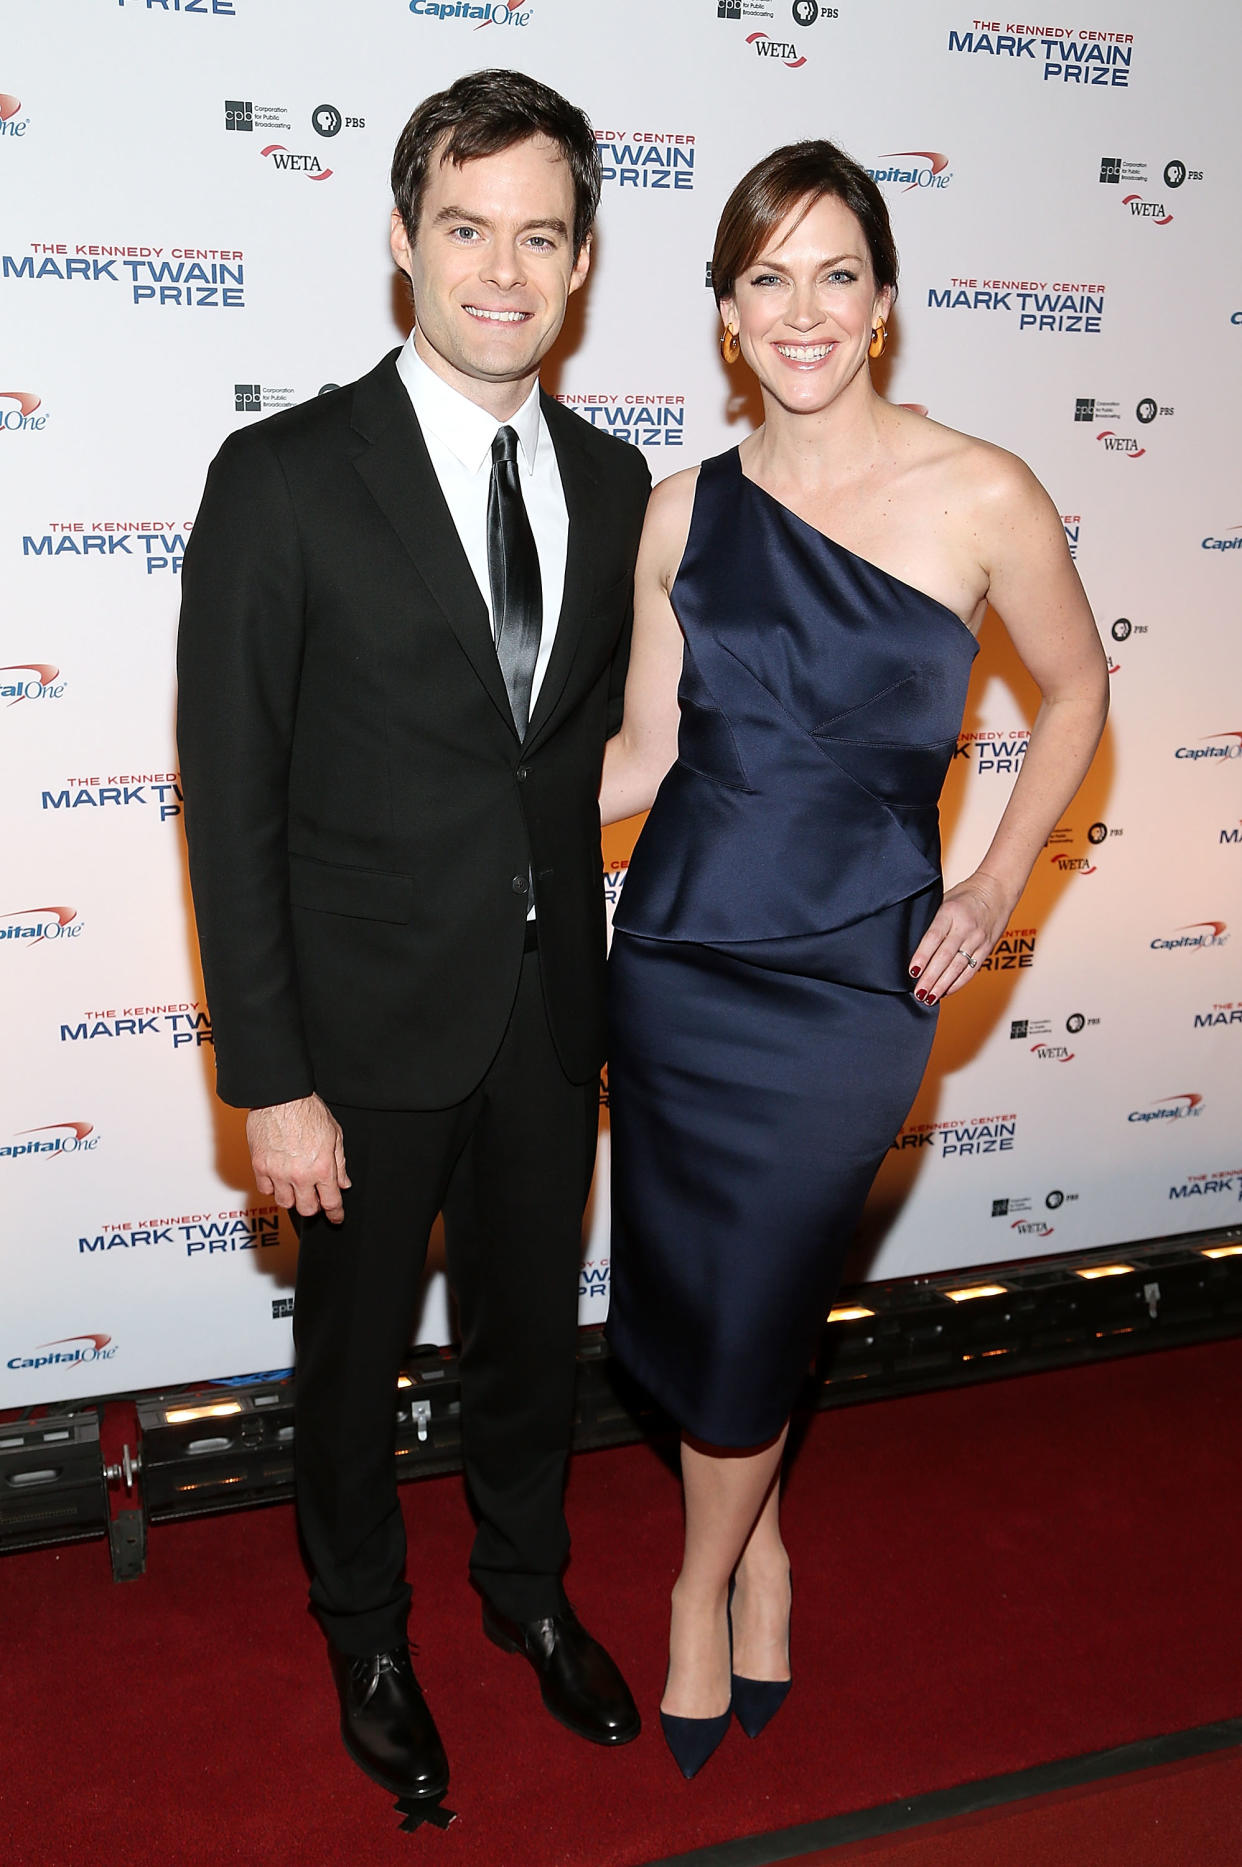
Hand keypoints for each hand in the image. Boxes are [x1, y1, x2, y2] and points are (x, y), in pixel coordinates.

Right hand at [246, 1094, 349, 1223]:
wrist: (280, 1096)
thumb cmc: (308, 1110)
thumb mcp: (334, 1135)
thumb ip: (339, 1163)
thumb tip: (344, 1182)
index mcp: (322, 1167)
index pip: (331, 1202)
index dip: (335, 1214)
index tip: (336, 1217)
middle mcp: (300, 1175)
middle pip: (307, 1208)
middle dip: (314, 1206)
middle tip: (315, 1197)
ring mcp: (278, 1172)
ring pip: (285, 1203)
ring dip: (292, 1198)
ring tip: (296, 1186)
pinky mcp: (259, 1166)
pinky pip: (265, 1189)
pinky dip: (273, 1187)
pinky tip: (279, 1178)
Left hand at [908, 871, 1013, 1003]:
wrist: (997, 890)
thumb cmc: (966, 895)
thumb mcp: (944, 900)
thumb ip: (932, 921)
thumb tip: (913, 945)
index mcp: (950, 912)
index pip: (933, 937)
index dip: (922, 956)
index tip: (912, 971)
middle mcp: (965, 927)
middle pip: (945, 956)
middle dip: (931, 977)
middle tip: (918, 992)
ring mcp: (977, 939)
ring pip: (958, 966)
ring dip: (943, 984)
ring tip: (929, 997)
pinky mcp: (987, 948)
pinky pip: (972, 969)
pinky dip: (958, 983)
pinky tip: (946, 991)